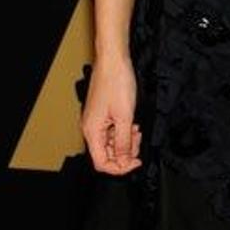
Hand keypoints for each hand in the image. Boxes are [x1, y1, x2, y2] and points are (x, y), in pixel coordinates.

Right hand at [81, 57, 141, 173]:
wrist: (114, 61)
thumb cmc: (116, 82)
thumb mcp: (125, 117)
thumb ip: (123, 142)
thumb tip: (123, 161)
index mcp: (92, 131)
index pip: (101, 163)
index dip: (120, 167)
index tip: (135, 162)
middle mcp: (91, 128)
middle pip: (107, 154)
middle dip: (125, 152)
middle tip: (138, 142)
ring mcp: (97, 121)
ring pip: (111, 143)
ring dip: (126, 141)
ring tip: (136, 130)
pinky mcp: (103, 115)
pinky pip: (112, 131)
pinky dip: (124, 131)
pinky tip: (132, 124)